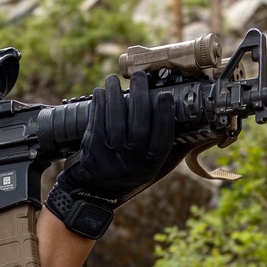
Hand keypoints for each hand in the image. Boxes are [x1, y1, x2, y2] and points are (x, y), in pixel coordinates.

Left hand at [59, 72, 175, 205]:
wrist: (97, 190)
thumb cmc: (128, 169)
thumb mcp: (148, 164)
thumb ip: (159, 142)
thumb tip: (173, 107)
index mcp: (151, 163)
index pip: (163, 136)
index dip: (165, 114)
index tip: (165, 94)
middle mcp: (133, 161)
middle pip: (139, 124)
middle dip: (140, 95)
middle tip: (139, 76)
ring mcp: (112, 156)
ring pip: (116, 119)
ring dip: (115, 95)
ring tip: (114, 79)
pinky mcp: (93, 150)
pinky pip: (97, 121)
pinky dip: (99, 104)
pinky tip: (101, 92)